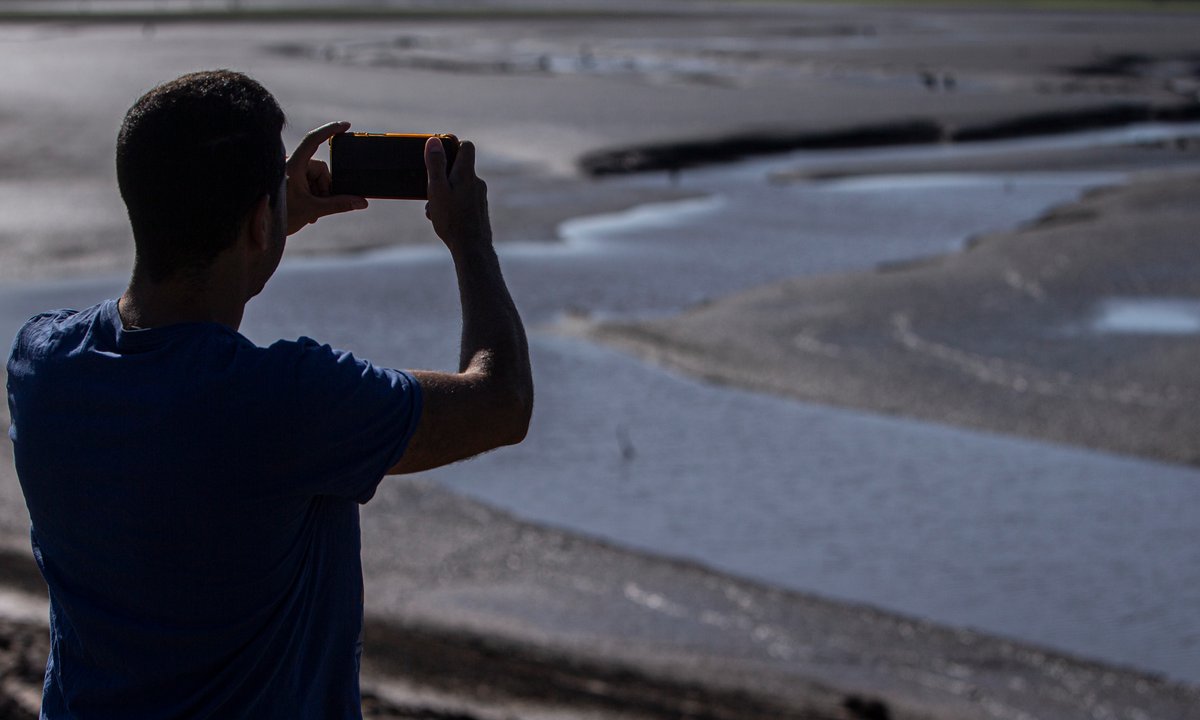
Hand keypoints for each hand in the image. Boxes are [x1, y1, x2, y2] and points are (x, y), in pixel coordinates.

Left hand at [285, 121, 367, 235]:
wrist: (261, 230)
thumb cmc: (281, 217)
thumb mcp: (313, 209)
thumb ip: (339, 205)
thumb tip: (361, 202)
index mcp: (293, 166)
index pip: (313, 140)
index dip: (330, 130)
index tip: (345, 125)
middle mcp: (289, 165)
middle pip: (320, 168)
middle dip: (324, 188)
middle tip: (320, 206)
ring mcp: (288, 173)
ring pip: (315, 177)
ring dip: (318, 194)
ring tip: (311, 211)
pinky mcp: (288, 182)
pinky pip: (307, 182)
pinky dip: (312, 195)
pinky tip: (306, 209)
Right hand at [424, 137, 490, 253]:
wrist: (472, 248)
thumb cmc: (453, 220)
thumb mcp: (437, 189)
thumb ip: (436, 164)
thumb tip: (434, 140)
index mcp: (467, 174)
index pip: (466, 146)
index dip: (452, 144)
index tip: (439, 152)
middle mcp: (477, 183)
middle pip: (459, 167)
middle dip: (442, 175)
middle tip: (430, 187)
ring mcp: (479, 196)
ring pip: (458, 186)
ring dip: (444, 193)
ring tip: (434, 208)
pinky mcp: (478, 209)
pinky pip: (462, 200)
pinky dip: (451, 204)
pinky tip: (441, 218)